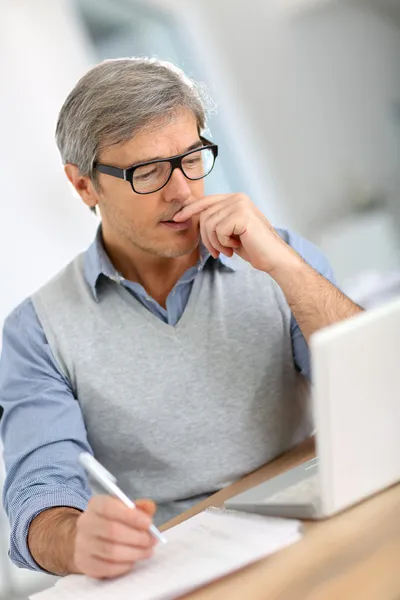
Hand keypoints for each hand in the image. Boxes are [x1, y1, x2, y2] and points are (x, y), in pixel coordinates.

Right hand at [73, 496, 156, 578]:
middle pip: (112, 530)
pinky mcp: (85, 563)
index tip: (148, 523)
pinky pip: (106, 567)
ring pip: (111, 551)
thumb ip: (140, 507)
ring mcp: (82, 544)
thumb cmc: (113, 521)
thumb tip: (150, 506)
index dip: (131, 516)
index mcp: (95, 504)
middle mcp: (85, 523)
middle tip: (152, 541)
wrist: (90, 539)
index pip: (109, 507)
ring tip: (147, 551)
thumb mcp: (125, 509)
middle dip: (137, 537)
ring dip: (134, 552)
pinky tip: (133, 561)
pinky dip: (124, 565)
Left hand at [174, 193, 297, 273]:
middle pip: (204, 215)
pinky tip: (236, 247)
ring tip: (228, 250)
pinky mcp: (242, 215)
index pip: (206, 201)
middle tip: (218, 251)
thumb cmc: (253, 247)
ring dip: (216, 243)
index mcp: (235, 199)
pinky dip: (224, 243)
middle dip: (206, 238)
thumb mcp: (230, 232)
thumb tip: (191, 217)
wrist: (273, 258)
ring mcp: (240, 204)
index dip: (190, 209)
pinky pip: (219, 230)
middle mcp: (237, 198)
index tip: (177, 218)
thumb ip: (216, 221)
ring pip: (209, 224)